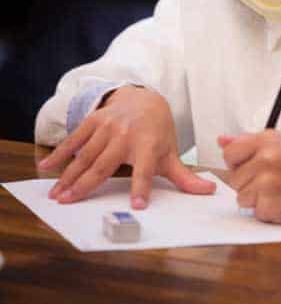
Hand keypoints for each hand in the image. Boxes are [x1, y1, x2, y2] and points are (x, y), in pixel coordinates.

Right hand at [38, 86, 214, 207]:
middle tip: (69, 203)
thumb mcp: (171, 153)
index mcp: (149, 145)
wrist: (145, 98)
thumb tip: (211, 191)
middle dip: (86, 184)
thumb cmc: (158, 132)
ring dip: (69, 174)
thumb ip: (185, 177)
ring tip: (56, 194)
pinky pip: (75, 138)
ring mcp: (108, 126)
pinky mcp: (94, 120)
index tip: (138, 205)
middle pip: (105, 164)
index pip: (146, 170)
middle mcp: (127, 135)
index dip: (143, 187)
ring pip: (86, 154)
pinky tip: (46, 167)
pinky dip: (60, 152)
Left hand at [219, 130, 280, 223]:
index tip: (255, 165)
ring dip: (257, 198)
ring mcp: (268, 185)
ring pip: (241, 197)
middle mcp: (266, 160)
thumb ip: (249, 142)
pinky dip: (268, 211)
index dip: (239, 162)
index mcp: (268, 140)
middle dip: (249, 181)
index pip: (229, 153)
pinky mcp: (273, 208)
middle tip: (276, 179)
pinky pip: (255, 212)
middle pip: (233, 178)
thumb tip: (221, 140)